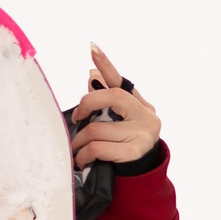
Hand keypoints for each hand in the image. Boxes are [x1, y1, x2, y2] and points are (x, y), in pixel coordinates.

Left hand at [69, 45, 163, 168]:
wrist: (142, 172)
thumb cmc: (125, 141)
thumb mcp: (117, 120)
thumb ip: (106, 100)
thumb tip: (92, 74)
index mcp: (138, 104)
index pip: (120, 81)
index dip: (106, 64)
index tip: (92, 47)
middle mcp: (145, 114)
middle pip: (111, 97)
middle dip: (86, 105)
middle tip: (76, 118)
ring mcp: (141, 133)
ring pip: (97, 129)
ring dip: (79, 140)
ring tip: (75, 147)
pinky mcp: (133, 152)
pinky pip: (98, 148)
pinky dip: (84, 154)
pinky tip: (81, 159)